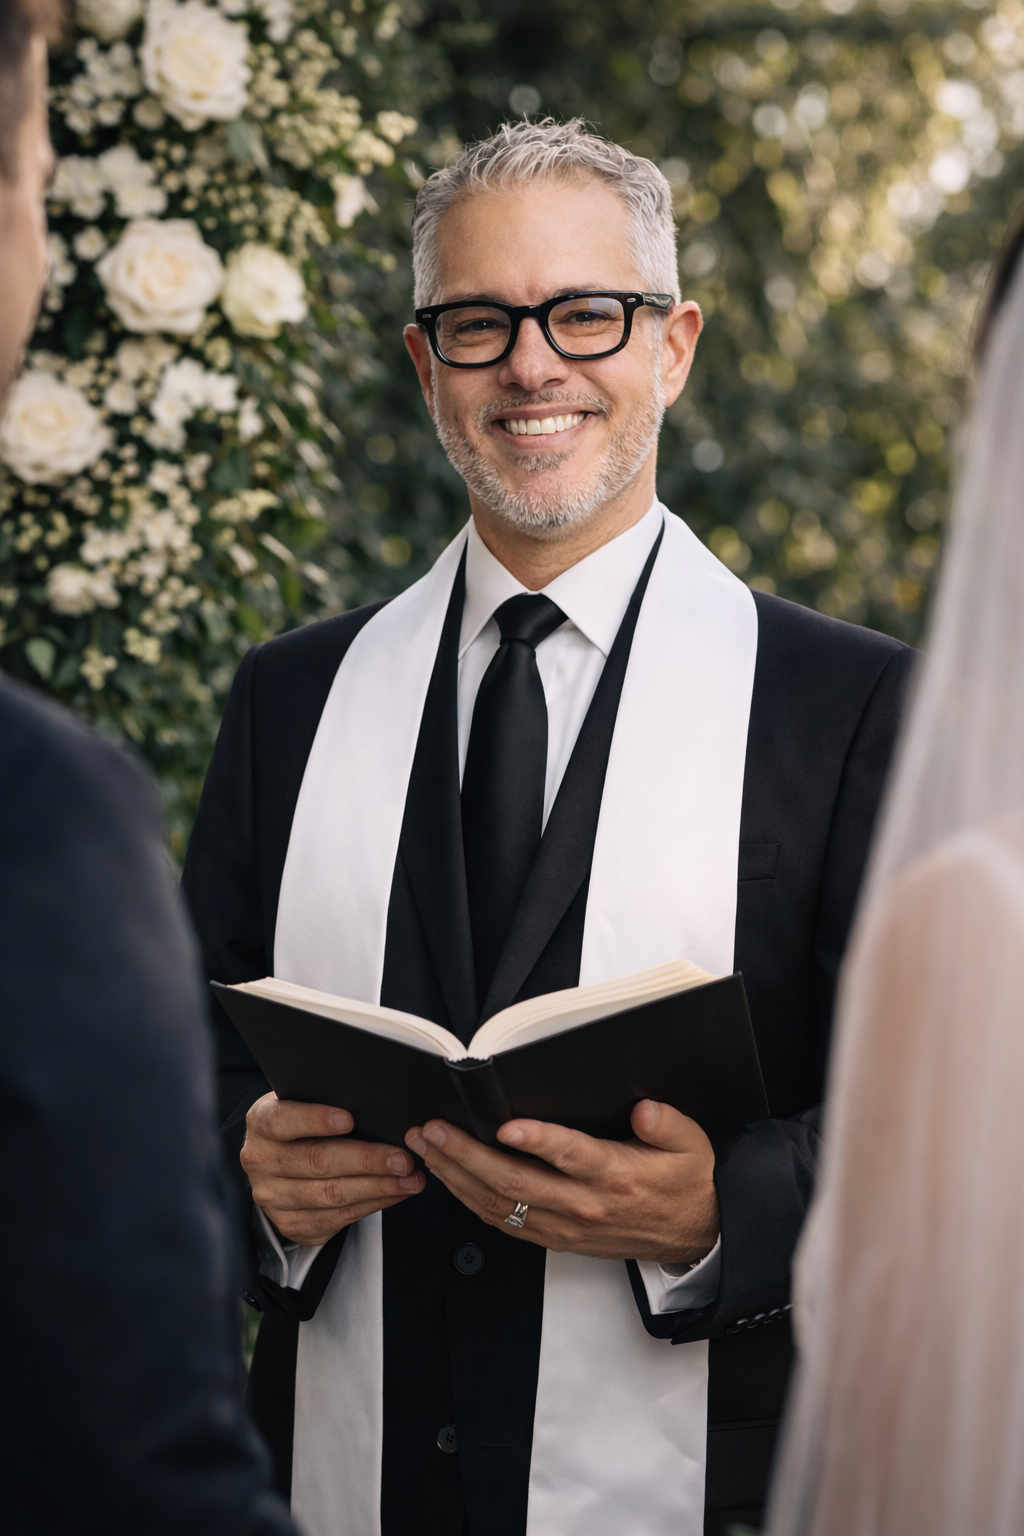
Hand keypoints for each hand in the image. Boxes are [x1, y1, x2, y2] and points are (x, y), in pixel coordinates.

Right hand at [241, 1093, 424, 1245]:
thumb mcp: (302, 1104)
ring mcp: (273, 1197)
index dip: (315, 1120)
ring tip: (410, 1179)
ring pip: (331, 1194)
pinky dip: (373, 1205)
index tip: (349, 1119)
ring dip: (378, 1187)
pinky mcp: (291, 1223)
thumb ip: (326, 1102)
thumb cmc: (302, 1125)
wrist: (279, 1162)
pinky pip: (338, 1217)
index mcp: (261, 1123)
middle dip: (366, 1160)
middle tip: (402, 1158)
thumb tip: (376, 1104)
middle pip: (317, 1161)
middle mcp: (261, 1161)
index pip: (283, 1120)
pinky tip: (395, 1193)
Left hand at [406, 1099, 717, 1263]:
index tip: (503, 1123)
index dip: (535, 1140)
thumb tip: (645, 1110)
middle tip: (433, 1129)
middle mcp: (583, 1204)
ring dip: (457, 1176)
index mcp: (614, 1175)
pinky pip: (504, 1223)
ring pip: (500, 1205)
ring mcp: (564, 1226)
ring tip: (427, 1147)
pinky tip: (448, 1177)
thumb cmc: (685, 1183)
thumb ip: (668, 1125)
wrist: (693, 1234)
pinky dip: (470, 1200)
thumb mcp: (691, 1146)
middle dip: (466, 1154)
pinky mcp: (555, 1238)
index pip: (568, 1156)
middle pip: (515, 1183)